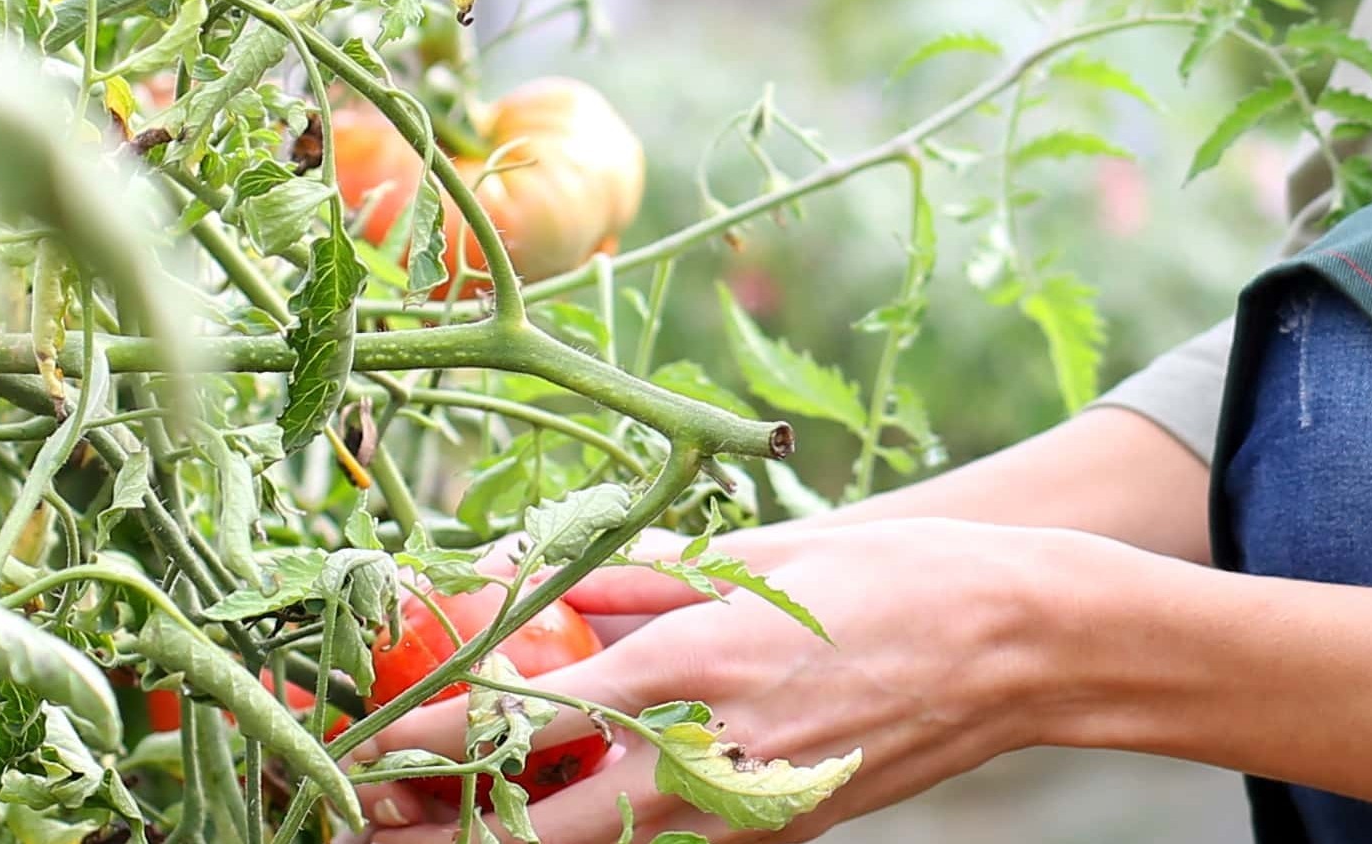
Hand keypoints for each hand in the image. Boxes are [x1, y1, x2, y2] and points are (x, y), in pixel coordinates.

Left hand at [354, 517, 1141, 843]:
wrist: (1021, 645)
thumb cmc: (892, 578)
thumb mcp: (751, 555)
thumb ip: (629, 580)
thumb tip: (514, 576)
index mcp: (689, 667)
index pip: (518, 720)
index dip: (421, 744)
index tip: (349, 751)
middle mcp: (704, 755)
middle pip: (534, 830)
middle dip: (439, 832)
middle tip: (363, 824)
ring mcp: (743, 809)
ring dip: (512, 838)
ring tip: (437, 821)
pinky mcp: (776, 832)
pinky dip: (601, 832)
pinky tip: (564, 804)